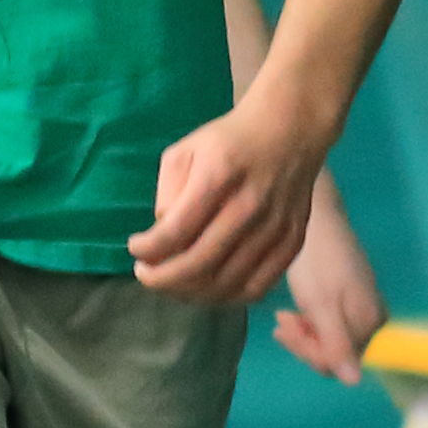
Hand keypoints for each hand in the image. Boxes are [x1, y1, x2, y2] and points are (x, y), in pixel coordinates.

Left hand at [130, 90, 329, 307]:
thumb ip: (168, 193)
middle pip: (198, 264)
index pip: (174, 231)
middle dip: (161, 279)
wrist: (289, 130)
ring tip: (173, 283)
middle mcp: (249, 206)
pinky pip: (256, 288)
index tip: (135, 248)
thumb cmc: (228, 141)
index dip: (146, 249)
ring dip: (190, 293)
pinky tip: (208, 287)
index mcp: (218, 176)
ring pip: (226, 283)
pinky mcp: (292, 242)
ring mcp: (275, 228)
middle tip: (146, 275)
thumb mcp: (185, 151)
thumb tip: (162, 240)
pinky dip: (226, 298)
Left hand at [270, 171, 385, 381]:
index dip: (308, 351)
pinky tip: (293, 311)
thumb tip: (354, 381)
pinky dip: (308, 321)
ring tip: (282, 316)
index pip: (338, 362)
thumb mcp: (321, 306)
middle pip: (335, 353)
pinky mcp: (351, 295)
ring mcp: (363, 306)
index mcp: (370, 322)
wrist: (316, 214)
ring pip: (329, 339)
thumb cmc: (315, 259)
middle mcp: (373, 318)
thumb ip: (337, 344)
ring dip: (303, 333)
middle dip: (304, 343)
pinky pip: (330, 323)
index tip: (283, 328)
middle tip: (280, 321)